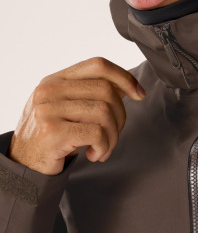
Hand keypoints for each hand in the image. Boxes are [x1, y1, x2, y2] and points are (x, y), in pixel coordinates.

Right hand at [8, 57, 145, 175]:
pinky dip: (104, 147)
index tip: (139, 94)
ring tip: (104, 149)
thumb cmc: (54, 137)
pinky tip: (94, 155)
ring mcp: (48, 110)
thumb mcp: (70, 109)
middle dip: (120, 116)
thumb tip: (128, 86)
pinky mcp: (51, 132)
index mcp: (55, 79)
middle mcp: (49, 90)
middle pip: (106, 90)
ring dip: (113, 136)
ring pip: (104, 112)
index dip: (124, 76)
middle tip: (113, 135)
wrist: (24, 167)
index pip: (98, 65)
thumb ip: (92, 94)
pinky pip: (96, 133)